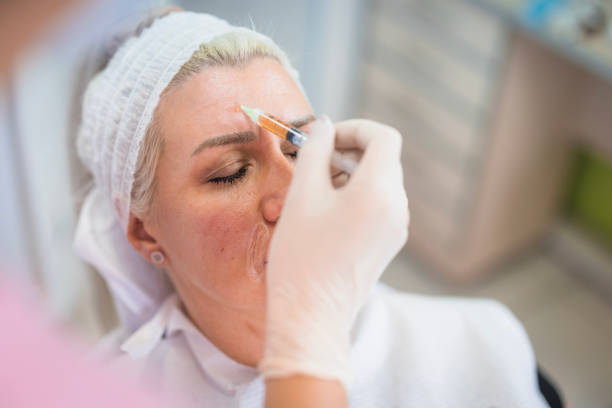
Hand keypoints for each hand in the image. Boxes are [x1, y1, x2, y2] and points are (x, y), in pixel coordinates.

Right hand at [259, 117, 408, 388]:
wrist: (312, 316)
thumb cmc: (302, 257)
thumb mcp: (302, 195)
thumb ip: (315, 150)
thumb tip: (324, 125)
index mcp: (380, 191)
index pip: (383, 137)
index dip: (354, 129)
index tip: (324, 138)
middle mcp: (397, 208)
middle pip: (382, 159)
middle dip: (347, 151)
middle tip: (311, 159)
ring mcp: (396, 228)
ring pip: (380, 181)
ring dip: (349, 173)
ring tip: (314, 187)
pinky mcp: (388, 243)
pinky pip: (378, 204)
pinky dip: (356, 195)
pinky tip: (326, 209)